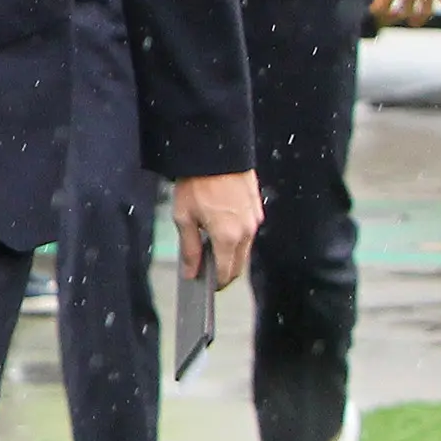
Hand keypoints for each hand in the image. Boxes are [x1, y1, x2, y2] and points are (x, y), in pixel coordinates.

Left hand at [172, 171, 261, 286]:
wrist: (215, 153)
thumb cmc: (196, 183)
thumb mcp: (183, 217)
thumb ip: (189, 249)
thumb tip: (191, 273)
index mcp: (229, 237)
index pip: (226, 272)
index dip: (216, 283)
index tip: (205, 287)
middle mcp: (247, 231)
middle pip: (239, 264)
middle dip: (224, 273)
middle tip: (206, 273)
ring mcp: (255, 220)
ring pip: (245, 248)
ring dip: (230, 255)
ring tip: (209, 251)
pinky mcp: (256, 209)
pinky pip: (248, 232)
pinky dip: (236, 238)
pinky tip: (219, 232)